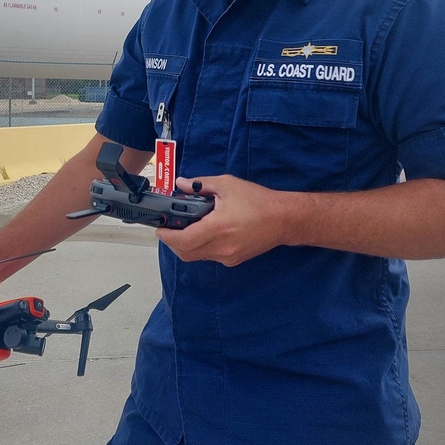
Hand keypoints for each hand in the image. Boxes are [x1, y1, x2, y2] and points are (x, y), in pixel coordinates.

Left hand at [156, 175, 283, 266]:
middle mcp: (221, 247)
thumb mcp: (227, 185)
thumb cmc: (258, 200)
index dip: (167, 236)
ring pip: (197, 257)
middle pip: (186, 253)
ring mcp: (228, 257)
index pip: (183, 241)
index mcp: (217, 228)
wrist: (284, 219)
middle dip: (173, 243)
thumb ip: (201, 184)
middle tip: (169, 229)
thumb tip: (181, 183)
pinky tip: (206, 233)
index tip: (160, 228)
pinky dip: (202, 248)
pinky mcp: (234, 260)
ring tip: (187, 228)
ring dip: (187, 246)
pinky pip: (210, 257)